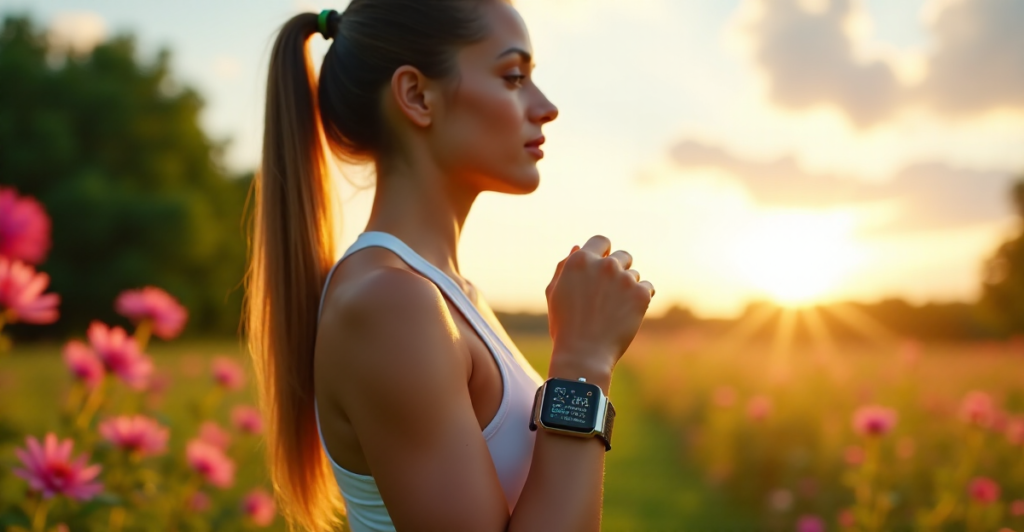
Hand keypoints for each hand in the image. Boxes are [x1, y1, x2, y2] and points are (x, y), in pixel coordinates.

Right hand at [544, 235, 654, 374]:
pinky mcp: (641, 294)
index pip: (601, 241)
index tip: (604, 265)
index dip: (604, 252)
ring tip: (614, 311)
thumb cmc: (565, 326)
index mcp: (580, 260)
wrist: (584, 354)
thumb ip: (564, 267)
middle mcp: (604, 265)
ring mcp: (624, 278)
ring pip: (634, 274)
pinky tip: (627, 313)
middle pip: (622, 256)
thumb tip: (578, 247)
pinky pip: (648, 288)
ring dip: (627, 287)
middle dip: (619, 270)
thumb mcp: (555, 293)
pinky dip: (640, 298)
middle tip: (610, 295)